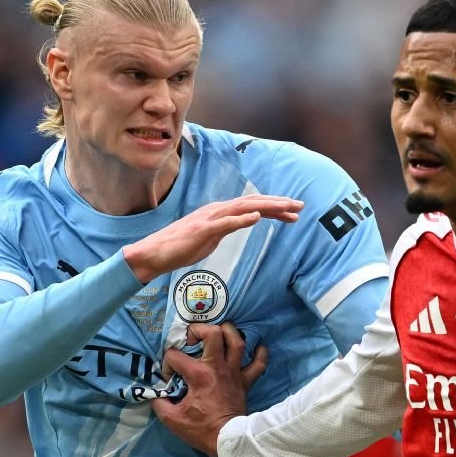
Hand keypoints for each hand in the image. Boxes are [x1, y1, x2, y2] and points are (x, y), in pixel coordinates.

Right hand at [122, 195, 303, 281]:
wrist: (155, 253)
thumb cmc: (181, 247)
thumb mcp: (211, 238)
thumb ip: (227, 229)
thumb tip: (242, 225)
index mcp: (220, 213)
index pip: (252, 206)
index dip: (275, 208)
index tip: (294, 213)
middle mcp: (217, 210)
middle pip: (253, 203)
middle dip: (278, 204)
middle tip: (300, 207)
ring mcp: (210, 219)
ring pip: (243, 208)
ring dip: (267, 207)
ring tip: (287, 208)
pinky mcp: (202, 230)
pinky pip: (226, 223)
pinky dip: (242, 219)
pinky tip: (257, 218)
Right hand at [151, 322, 267, 456]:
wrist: (229, 441)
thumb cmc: (201, 429)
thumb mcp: (171, 419)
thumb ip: (159, 403)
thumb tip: (156, 393)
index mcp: (198, 374)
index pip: (175, 356)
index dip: (167, 364)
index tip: (169, 378)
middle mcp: (217, 367)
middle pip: (213, 334)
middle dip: (199, 329)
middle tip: (192, 338)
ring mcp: (235, 372)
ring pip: (237, 341)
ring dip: (229, 332)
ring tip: (219, 334)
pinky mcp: (246, 381)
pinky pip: (259, 363)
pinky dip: (260, 353)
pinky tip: (256, 347)